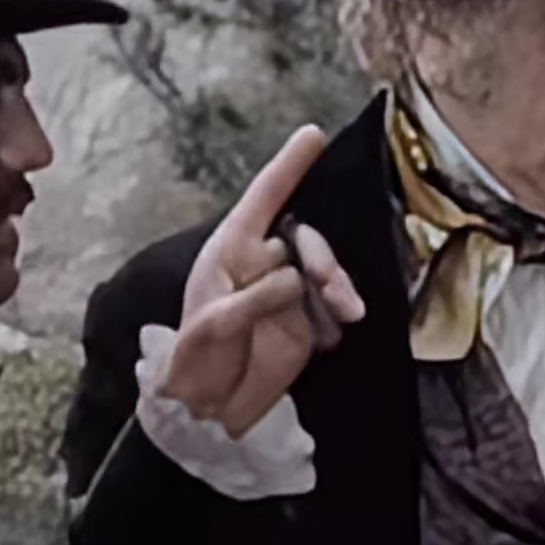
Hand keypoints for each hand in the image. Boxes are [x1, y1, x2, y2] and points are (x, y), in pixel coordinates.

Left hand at [150, 126, 366, 437]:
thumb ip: (255, 297)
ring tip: (347, 314)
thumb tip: (295, 281)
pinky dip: (339, 314)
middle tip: (330, 289)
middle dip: (322, 257)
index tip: (314, 135)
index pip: (264, 198)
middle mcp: (263, 261)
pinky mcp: (308, 320)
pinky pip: (333, 305)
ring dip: (338, 285)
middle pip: (305, 237)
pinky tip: (332, 337)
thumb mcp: (216, 324)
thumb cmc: (197, 359)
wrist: (212, 410)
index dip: (289, 166)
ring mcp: (288, 291)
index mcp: (231, 249)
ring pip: (325, 269)